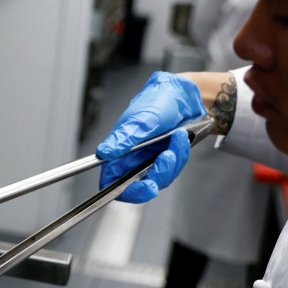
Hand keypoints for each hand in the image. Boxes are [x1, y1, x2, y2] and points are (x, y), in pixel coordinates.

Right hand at [95, 71, 205, 202]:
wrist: (183, 96)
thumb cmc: (157, 101)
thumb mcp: (141, 119)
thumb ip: (123, 138)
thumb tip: (104, 153)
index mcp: (118, 151)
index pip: (112, 182)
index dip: (125, 191)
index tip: (145, 187)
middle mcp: (131, 159)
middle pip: (139, 186)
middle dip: (158, 175)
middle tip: (168, 158)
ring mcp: (148, 161)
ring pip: (159, 179)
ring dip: (172, 161)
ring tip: (177, 137)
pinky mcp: (164, 160)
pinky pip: (172, 170)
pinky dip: (180, 155)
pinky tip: (180, 139)